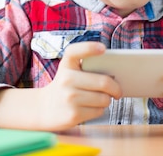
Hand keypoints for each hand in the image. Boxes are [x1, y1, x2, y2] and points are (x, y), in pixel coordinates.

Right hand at [0, 41, 121, 130]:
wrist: (45, 108)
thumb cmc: (65, 86)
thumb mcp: (70, 71)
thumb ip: (87, 67)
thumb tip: (115, 77)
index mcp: (66, 64)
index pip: (75, 51)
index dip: (90, 48)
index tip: (103, 49)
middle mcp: (66, 79)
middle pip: (104, 82)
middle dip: (116, 88)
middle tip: (118, 91)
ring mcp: (69, 97)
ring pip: (104, 98)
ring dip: (106, 100)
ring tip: (100, 98)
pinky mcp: (73, 114)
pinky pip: (99, 111)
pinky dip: (99, 110)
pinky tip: (90, 108)